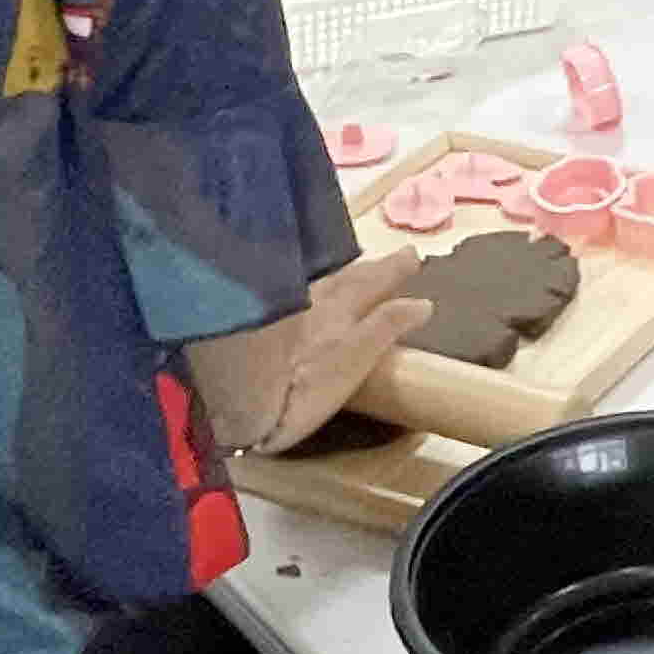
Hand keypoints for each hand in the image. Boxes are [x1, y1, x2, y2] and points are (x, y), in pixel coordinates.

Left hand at [243, 249, 433, 455]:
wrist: (230, 397)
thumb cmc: (298, 390)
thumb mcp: (352, 363)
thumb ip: (384, 329)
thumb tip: (423, 302)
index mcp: (339, 313)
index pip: (373, 283)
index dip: (395, 270)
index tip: (415, 255)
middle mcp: (312, 302)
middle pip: (347, 276)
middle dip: (373, 266)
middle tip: (394, 255)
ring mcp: (283, 310)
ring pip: (319, 279)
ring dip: (341, 271)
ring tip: (355, 266)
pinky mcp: (256, 320)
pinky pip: (292, 288)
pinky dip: (309, 282)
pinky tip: (303, 289)